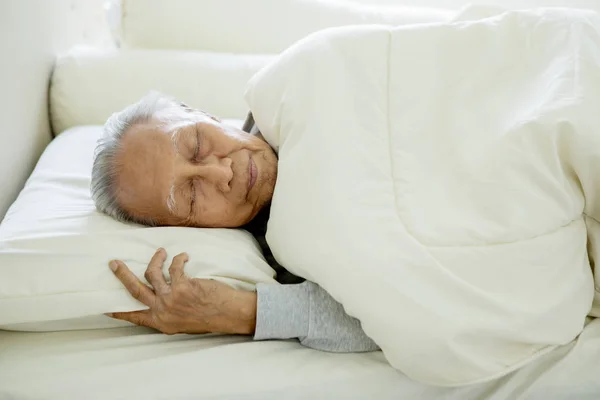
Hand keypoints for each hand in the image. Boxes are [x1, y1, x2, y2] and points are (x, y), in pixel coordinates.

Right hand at [107, 248, 256, 334]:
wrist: (227, 315)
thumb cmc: (208, 318)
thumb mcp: (182, 323)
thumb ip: (167, 313)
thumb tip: (157, 300)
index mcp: (160, 322)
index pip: (134, 316)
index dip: (118, 310)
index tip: (105, 306)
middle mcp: (162, 311)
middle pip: (134, 290)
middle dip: (122, 275)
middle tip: (114, 263)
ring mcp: (171, 298)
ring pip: (151, 273)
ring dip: (156, 259)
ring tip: (161, 253)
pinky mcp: (182, 285)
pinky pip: (174, 266)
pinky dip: (178, 259)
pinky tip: (184, 257)